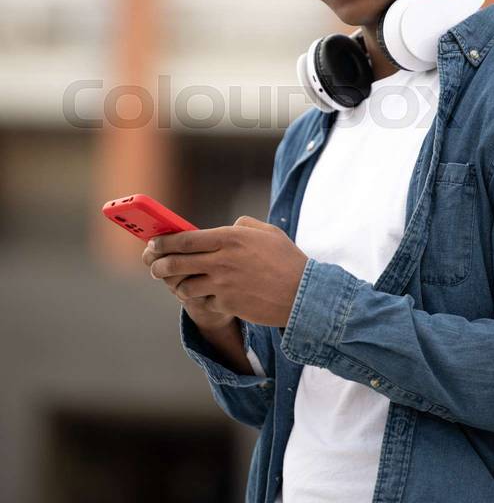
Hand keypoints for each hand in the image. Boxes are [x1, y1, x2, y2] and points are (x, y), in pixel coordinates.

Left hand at [142, 216, 308, 326]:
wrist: (303, 294)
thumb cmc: (286, 260)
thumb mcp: (267, 232)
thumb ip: (242, 225)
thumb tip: (224, 228)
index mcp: (230, 237)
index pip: (186, 238)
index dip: (165, 241)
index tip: (154, 243)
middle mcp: (222, 260)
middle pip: (177, 262)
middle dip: (159, 264)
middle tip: (154, 265)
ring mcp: (223, 284)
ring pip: (184, 285)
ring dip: (176, 284)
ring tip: (175, 282)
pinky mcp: (227, 304)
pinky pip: (202, 301)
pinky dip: (199, 298)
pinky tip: (201, 294)